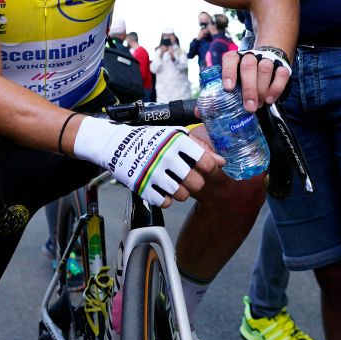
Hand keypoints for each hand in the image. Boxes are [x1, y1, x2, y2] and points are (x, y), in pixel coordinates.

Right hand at [73, 118, 225, 207]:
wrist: (118, 144)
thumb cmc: (151, 140)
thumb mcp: (174, 137)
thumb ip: (199, 149)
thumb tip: (222, 161)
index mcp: (177, 142)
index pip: (206, 162)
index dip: (207, 168)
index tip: (202, 168)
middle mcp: (167, 157)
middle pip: (196, 183)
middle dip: (194, 183)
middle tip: (187, 178)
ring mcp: (154, 173)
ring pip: (182, 195)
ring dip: (180, 192)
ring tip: (173, 184)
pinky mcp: (143, 187)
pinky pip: (164, 202)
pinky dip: (164, 198)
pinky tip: (160, 189)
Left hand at [220, 50, 291, 111]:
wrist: (265, 66)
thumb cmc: (244, 79)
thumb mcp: (234, 82)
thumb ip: (226, 92)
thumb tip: (209, 109)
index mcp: (236, 58)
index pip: (230, 59)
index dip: (229, 72)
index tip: (228, 88)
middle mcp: (251, 56)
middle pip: (249, 65)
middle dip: (249, 88)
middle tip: (249, 106)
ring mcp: (267, 59)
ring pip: (265, 68)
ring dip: (262, 89)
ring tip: (259, 104)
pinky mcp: (282, 66)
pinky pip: (282, 74)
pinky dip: (276, 89)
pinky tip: (269, 100)